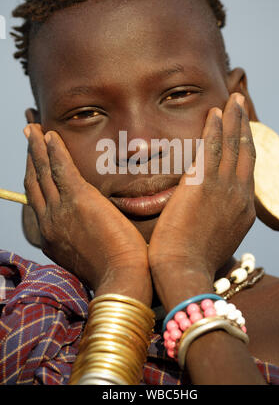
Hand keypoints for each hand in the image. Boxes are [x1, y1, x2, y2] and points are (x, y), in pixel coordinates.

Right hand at [23, 124, 151, 303]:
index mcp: (51, 235)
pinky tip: (50, 135)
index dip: (33, 175)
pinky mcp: (78, 200)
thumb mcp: (88, 251)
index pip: (37, 198)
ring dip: (37, 146)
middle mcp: (49, 221)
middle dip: (30, 155)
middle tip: (28, 134)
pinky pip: (61, 168)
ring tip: (33, 127)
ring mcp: (60, 210)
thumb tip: (90, 223)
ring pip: (43, 171)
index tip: (33, 160)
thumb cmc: (114, 268)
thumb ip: (82, 234)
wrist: (122, 279)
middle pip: (34, 181)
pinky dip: (54, 150)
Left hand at [148, 93, 255, 308]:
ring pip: (232, 146)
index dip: (246, 148)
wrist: (184, 273)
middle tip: (241, 105)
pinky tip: (214, 113)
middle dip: (244, 126)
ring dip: (233, 120)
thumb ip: (218, 224)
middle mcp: (240, 196)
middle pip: (246, 152)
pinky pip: (212, 148)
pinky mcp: (203, 184)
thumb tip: (213, 218)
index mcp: (243, 211)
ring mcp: (224, 188)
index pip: (247, 172)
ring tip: (233, 100)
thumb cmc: (193, 263)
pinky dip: (214, 129)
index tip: (242, 134)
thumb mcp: (216, 242)